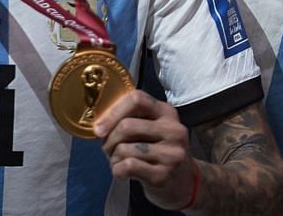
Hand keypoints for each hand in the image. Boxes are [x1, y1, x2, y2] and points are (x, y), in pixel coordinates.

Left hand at [96, 88, 197, 209]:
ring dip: (113, 158)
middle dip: (109, 140)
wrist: (184, 182)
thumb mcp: (154, 129)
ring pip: (123, 149)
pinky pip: (127, 166)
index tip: (99, 129)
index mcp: (167, 113)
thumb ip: (133, 120)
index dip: (112, 112)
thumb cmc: (159, 152)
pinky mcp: (162, 175)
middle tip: (109, 149)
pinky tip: (123, 172)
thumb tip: (99, 124)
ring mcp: (170, 154)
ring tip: (120, 162)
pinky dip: (117, 170)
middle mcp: (173, 130)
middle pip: (126, 126)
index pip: (136, 99)